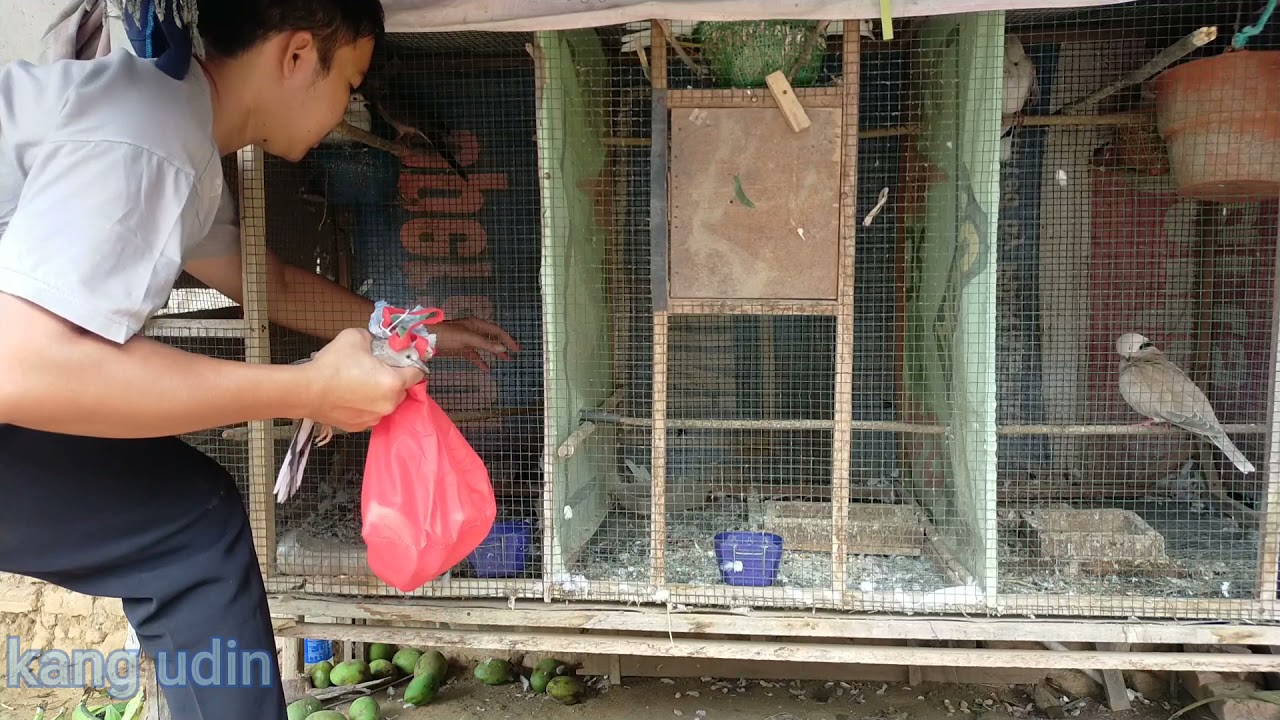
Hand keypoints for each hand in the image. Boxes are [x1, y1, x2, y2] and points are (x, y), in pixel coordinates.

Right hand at [299, 327, 422, 431]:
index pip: (417, 373)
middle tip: (376, 369)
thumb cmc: (333, 364)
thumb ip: (373, 338)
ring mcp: (374, 418)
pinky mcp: (359, 427)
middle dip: (393, 379)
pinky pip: (370, 413)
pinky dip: (365, 405)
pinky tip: (350, 396)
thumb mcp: (356, 337)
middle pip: (402, 390)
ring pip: (386, 403)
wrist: (306, 391)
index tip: (401, 359)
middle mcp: (389, 404)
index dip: (411, 363)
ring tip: (360, 383)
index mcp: (394, 383)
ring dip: (379, 394)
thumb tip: (375, 341)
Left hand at [432, 317, 520, 370]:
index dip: (507, 339)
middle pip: (492, 337)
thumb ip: (485, 344)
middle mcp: (473, 330)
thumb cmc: (447, 335)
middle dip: (503, 345)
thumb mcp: (467, 338)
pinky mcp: (460, 349)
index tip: (516, 349)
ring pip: (484, 346)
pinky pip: (474, 355)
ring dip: (494, 353)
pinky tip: (486, 368)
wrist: (426, 339)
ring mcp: (467, 340)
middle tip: (515, 353)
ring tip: (505, 360)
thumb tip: (503, 349)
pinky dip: (480, 361)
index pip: (496, 331)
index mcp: (476, 324)